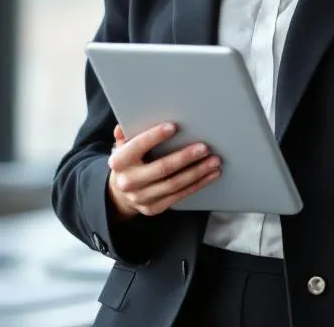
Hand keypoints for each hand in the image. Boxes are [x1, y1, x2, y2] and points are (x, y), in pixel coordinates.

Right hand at [106, 123, 220, 219]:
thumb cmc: (128, 162)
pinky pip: (179, 195)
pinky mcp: (154, 208)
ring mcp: (141, 198)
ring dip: (197, 172)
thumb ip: (126, 134)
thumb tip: (124, 126)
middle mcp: (128, 182)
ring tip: (214, 161)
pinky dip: (198, 184)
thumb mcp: (122, 146)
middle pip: (161, 168)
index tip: (173, 126)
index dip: (155, 136)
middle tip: (204, 148)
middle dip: (185, 157)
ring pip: (174, 184)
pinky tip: (210, 174)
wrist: (120, 193)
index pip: (137, 146)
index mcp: (119, 162)